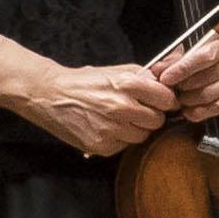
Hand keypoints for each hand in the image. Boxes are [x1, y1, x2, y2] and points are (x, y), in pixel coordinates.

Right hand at [15, 60, 178, 155]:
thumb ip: (145, 77)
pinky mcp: (100, 145)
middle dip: (151, 116)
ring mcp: (111, 129)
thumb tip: (169, 81)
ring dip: (136, 129)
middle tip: (138, 111)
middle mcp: (121, 108)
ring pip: (143, 136)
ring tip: (120, 119)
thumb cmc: (84, 82)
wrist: (49, 95)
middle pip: (157, 120)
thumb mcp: (117, 71)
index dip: (166, 101)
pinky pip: (124, 146)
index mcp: (128, 85)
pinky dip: (120, 139)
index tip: (162, 102)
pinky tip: (108, 127)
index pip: (167, 100)